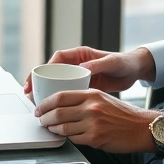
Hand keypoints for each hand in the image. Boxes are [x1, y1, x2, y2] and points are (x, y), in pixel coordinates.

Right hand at [23, 46, 155, 95]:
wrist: (134, 72)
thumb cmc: (124, 63)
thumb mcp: (112, 63)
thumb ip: (98, 64)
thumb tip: (82, 68)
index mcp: (80, 54)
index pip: (56, 58)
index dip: (44, 67)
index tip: (36, 77)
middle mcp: (77, 64)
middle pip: (52, 71)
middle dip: (38, 80)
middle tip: (28, 92)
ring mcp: (79, 76)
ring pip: (57, 83)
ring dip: (46, 91)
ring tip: (36, 102)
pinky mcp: (83, 86)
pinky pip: (66, 92)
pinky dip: (58, 99)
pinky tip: (53, 108)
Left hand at [34, 89, 160, 153]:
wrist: (141, 127)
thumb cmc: (123, 114)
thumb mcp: (103, 98)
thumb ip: (84, 100)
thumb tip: (61, 105)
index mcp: (91, 94)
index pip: (60, 96)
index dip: (45, 103)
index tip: (39, 108)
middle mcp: (91, 107)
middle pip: (57, 112)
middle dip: (44, 118)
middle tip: (41, 120)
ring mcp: (93, 123)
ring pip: (62, 127)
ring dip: (53, 129)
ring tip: (51, 129)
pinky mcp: (95, 138)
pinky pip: (73, 139)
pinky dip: (67, 138)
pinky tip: (67, 136)